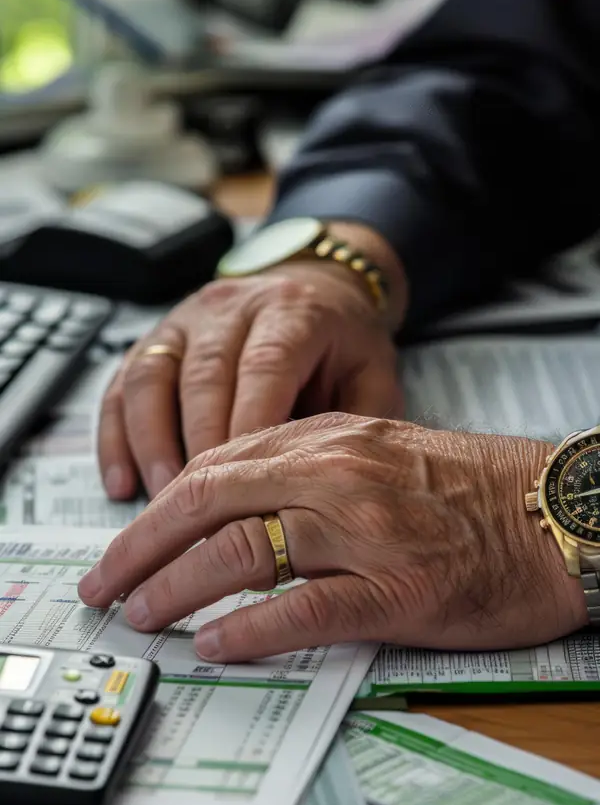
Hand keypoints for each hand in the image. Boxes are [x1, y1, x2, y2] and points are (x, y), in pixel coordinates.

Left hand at [79, 414, 586, 660]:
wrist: (556, 513)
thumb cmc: (473, 490)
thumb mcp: (379, 453)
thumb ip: (305, 472)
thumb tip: (230, 515)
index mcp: (330, 439)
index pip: (214, 468)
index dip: (156, 511)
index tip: (124, 545)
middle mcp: (339, 474)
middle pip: (209, 503)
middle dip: (142, 548)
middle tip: (106, 587)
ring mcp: (368, 531)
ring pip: (243, 552)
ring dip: (178, 588)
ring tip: (147, 616)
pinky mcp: (401, 588)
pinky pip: (307, 608)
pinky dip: (252, 629)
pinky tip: (217, 645)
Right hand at [98, 249, 404, 501]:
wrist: (317, 290)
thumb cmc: (344, 345)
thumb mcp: (374, 375)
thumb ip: (359, 424)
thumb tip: (329, 485)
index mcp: (292, 312)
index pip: (264, 368)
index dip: (249, 427)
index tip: (246, 489)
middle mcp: (231, 309)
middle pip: (201, 377)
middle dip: (197, 448)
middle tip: (200, 514)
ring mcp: (184, 322)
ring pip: (151, 379)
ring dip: (151, 445)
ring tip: (159, 502)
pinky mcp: (152, 340)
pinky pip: (120, 386)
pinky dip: (116, 438)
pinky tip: (121, 483)